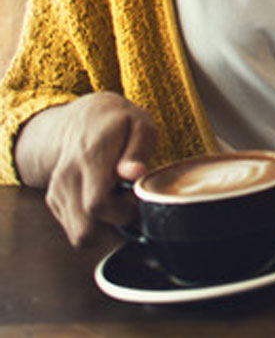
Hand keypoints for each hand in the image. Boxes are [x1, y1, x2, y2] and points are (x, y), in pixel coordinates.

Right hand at [15, 92, 158, 246]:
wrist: (86, 118)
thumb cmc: (121, 124)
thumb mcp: (141, 127)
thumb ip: (138, 151)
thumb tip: (135, 173)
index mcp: (90, 159)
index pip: (97, 205)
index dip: (124, 215)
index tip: (139, 205)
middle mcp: (67, 177)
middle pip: (85, 230)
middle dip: (116, 230)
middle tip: (132, 209)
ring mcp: (58, 190)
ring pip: (79, 235)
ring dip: (106, 230)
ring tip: (120, 205)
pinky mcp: (55, 200)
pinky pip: (75, 230)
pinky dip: (95, 226)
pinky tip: (107, 204)